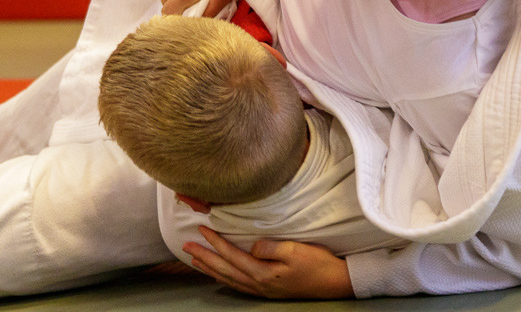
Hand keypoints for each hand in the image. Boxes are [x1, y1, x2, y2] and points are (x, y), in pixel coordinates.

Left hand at [184, 228, 352, 299]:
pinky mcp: (268, 290)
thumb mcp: (295, 250)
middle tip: (186, 246)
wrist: (334, 282)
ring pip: (228, 279)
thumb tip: (252, 245)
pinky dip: (224, 278)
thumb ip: (270, 247)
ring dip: (210, 269)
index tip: (201, 229)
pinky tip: (220, 274)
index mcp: (263, 273)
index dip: (215, 242)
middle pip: (224, 269)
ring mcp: (262, 289)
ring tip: (196, 260)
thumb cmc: (317, 264)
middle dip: (204, 257)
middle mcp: (258, 284)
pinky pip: (238, 284)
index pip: (232, 255)